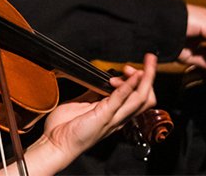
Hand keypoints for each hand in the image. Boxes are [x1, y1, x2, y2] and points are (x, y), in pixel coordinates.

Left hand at [9, 54, 156, 174]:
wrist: (56, 143)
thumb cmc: (66, 127)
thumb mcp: (83, 103)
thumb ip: (94, 93)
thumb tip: (100, 81)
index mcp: (114, 113)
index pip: (138, 96)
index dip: (140, 80)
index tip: (132, 68)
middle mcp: (118, 117)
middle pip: (145, 97)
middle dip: (149, 77)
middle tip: (146, 62)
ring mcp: (113, 118)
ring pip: (140, 99)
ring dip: (145, 78)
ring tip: (147, 65)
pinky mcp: (103, 116)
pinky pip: (120, 99)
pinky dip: (128, 85)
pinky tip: (133, 75)